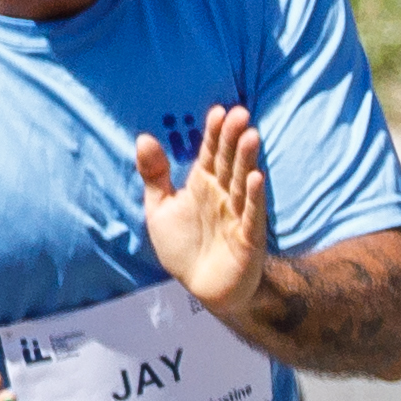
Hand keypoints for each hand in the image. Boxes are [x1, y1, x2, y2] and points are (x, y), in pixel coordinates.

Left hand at [138, 105, 269, 318]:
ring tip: (251, 135)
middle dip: (233, 139)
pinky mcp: (249, 239)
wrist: (201, 288)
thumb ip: (154, 175)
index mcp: (203, 185)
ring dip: (247, 160)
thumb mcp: (159, 208)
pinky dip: (255, 197)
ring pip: (243, 183)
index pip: (210, 154)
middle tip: (240, 114)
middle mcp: (223, 196)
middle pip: (229, 163)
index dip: (214, 134)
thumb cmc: (183, 247)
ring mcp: (238, 216)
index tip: (218, 111)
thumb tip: (143, 137)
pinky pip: (252, 215)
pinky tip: (257, 177)